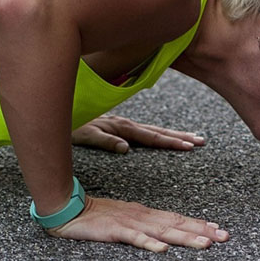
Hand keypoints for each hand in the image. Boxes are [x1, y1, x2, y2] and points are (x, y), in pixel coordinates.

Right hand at [47, 195, 229, 251]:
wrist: (68, 209)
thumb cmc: (96, 218)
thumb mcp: (126, 221)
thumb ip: (145, 227)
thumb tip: (165, 236)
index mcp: (146, 215)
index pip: (178, 219)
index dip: (200, 224)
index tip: (220, 230)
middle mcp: (143, 217)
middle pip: (177, 224)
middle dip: (203, 230)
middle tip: (225, 237)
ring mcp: (130, 223)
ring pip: (163, 231)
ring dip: (185, 237)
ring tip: (205, 244)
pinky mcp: (114, 231)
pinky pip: (134, 238)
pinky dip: (149, 243)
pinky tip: (162, 250)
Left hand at [71, 114, 204, 153]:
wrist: (57, 110)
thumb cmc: (69, 125)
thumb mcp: (84, 134)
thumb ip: (104, 140)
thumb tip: (127, 149)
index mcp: (121, 126)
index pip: (151, 136)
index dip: (171, 142)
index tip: (189, 146)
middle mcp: (125, 124)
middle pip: (158, 131)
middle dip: (180, 136)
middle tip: (201, 141)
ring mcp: (124, 124)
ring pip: (154, 129)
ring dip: (173, 134)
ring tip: (192, 138)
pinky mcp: (119, 125)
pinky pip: (145, 130)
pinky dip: (159, 133)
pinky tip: (167, 137)